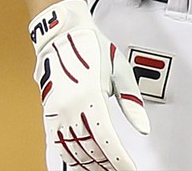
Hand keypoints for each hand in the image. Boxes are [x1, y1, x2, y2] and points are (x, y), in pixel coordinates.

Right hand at [29, 0, 149, 169]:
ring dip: (89, 164)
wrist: (63, 33)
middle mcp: (70, 106)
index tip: (128, 168)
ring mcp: (57, 110)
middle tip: (119, 169)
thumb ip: (132, 101)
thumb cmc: (92, 47)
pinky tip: (80, 162)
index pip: (106, 138)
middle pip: (90, 148)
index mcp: (90, 94)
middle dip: (106, 164)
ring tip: (103, 169)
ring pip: (73, 150)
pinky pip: (57, 143)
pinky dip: (70, 157)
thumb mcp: (120, 69)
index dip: (118, 159)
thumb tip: (143, 127)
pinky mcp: (48, 112)